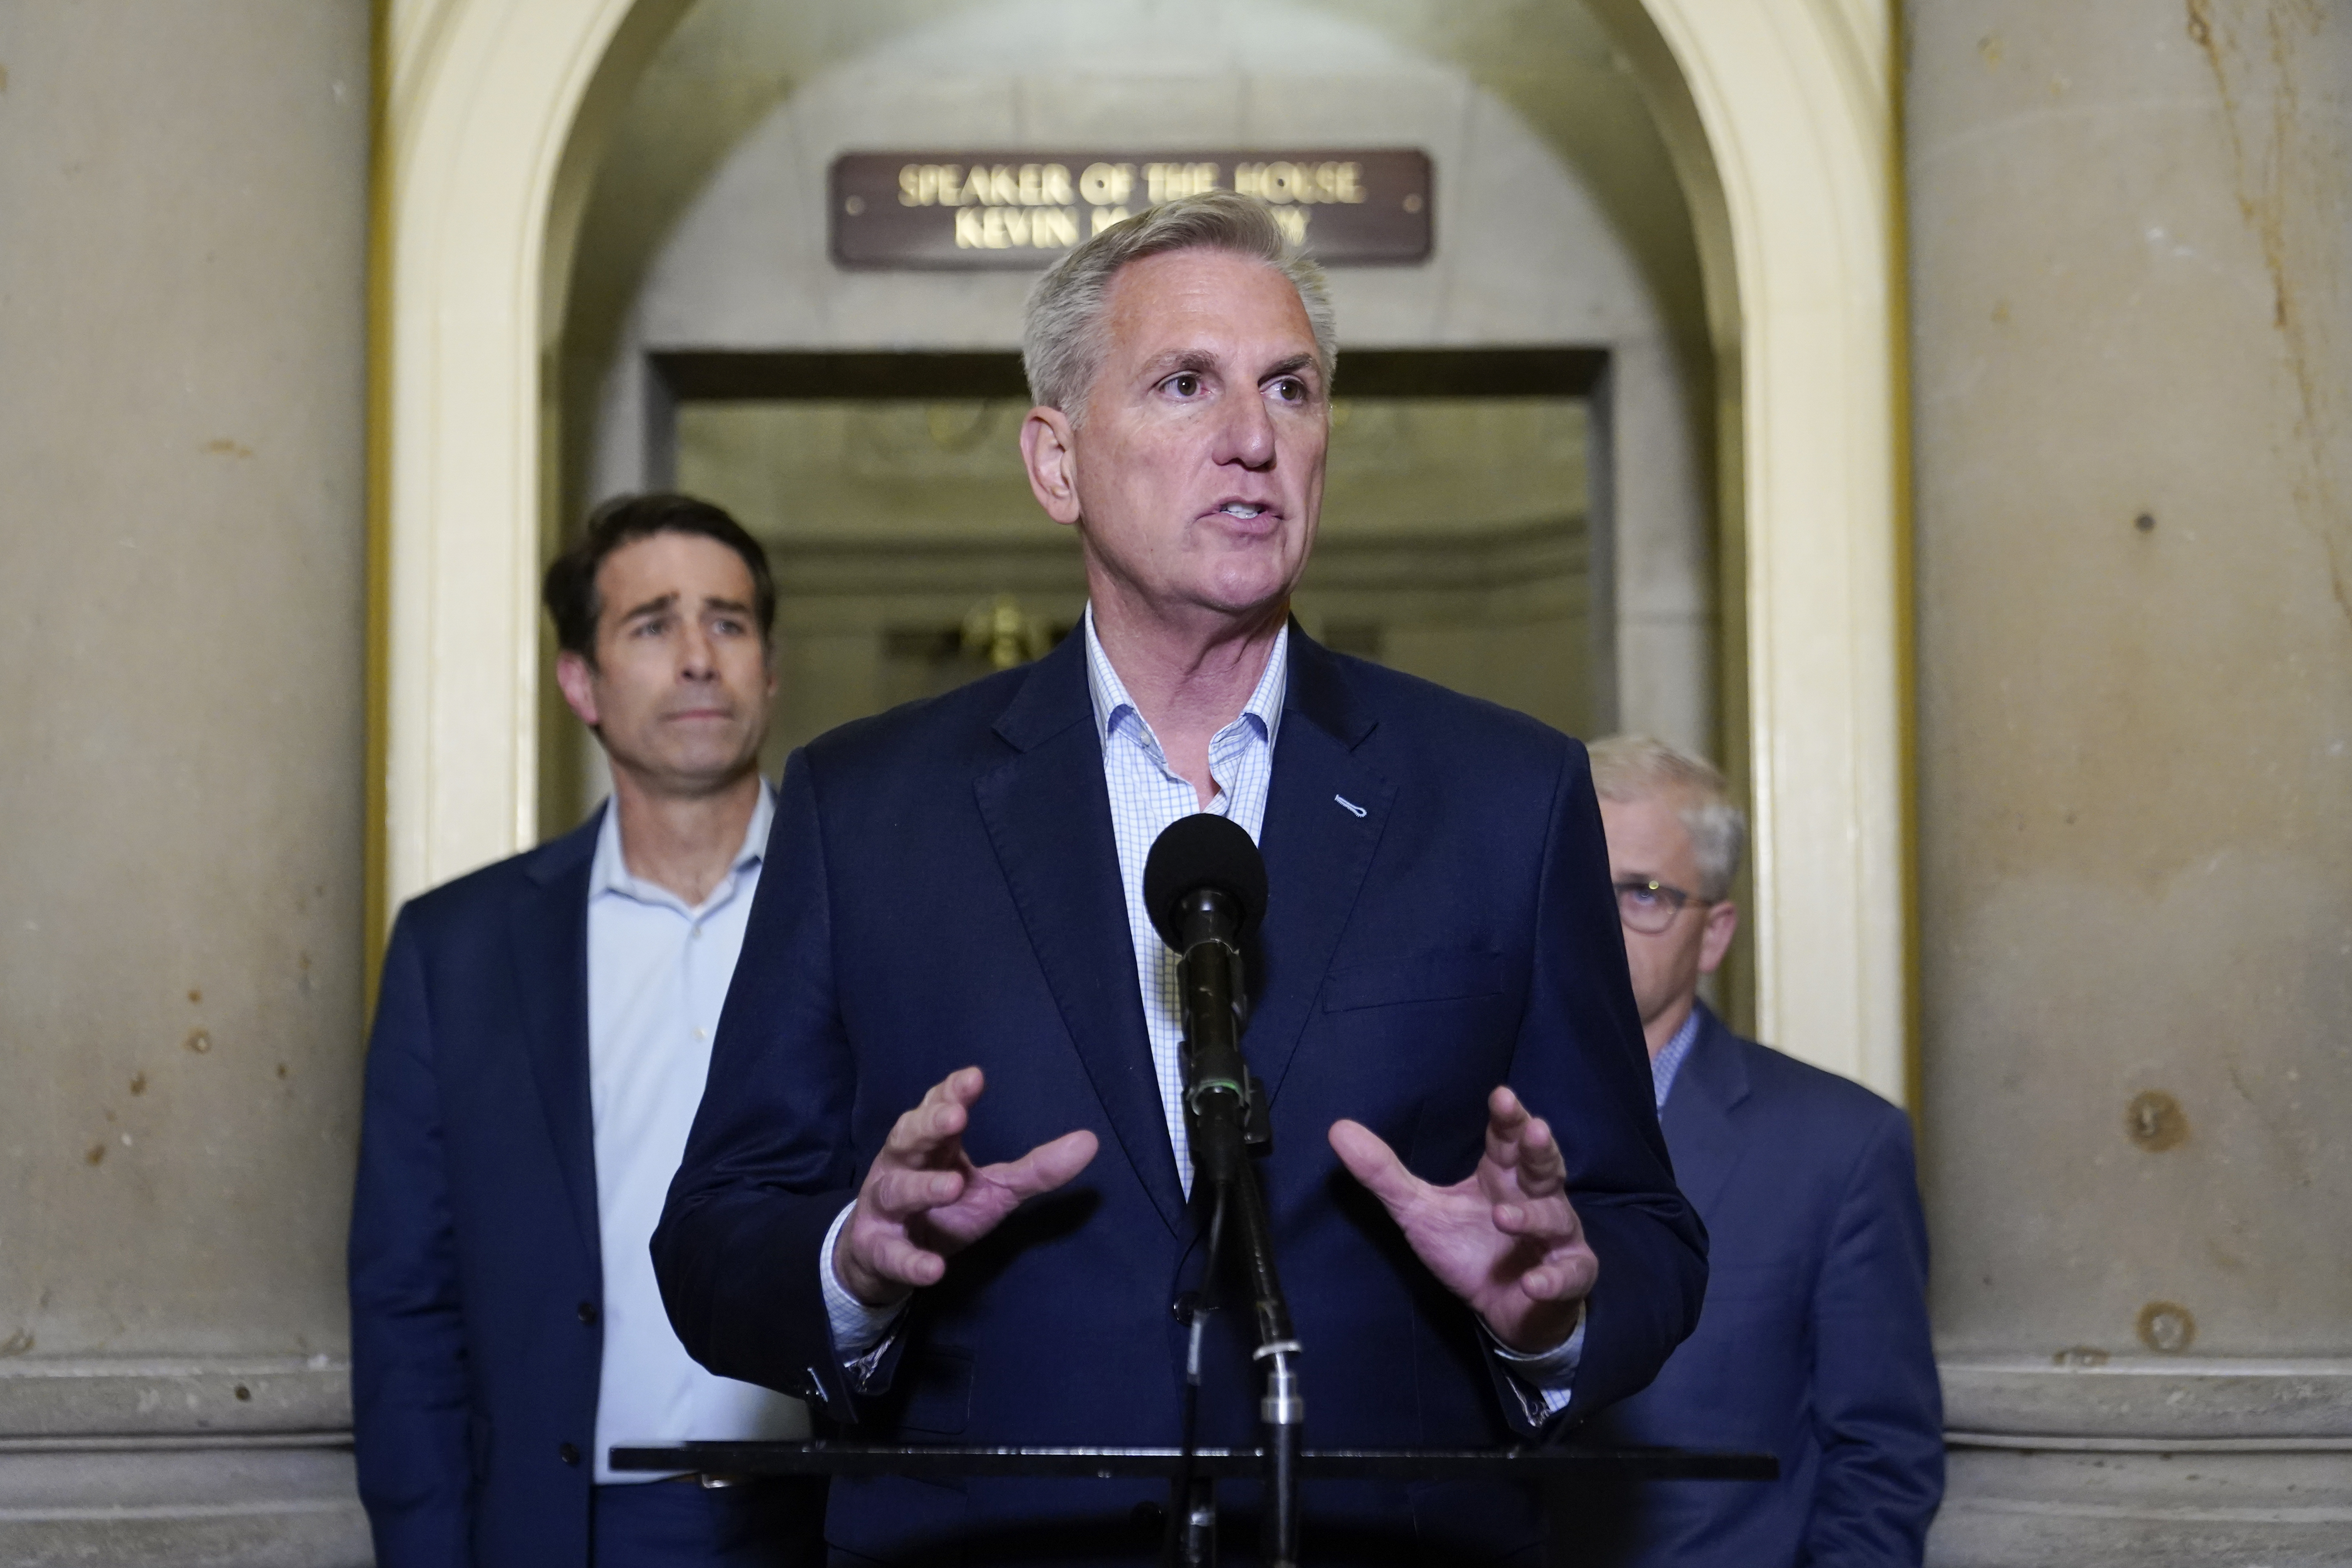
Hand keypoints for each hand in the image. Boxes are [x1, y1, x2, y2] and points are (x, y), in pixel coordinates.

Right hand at [834, 1067, 1097, 1308]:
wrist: (886, 1257)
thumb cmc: (944, 1209)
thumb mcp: (994, 1189)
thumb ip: (1036, 1169)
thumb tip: (1090, 1141)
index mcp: (932, 1145)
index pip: (937, 1109)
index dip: (952, 1092)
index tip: (975, 1078)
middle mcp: (902, 1166)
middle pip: (908, 1137)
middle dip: (929, 1125)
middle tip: (955, 1117)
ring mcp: (885, 1207)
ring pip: (896, 1191)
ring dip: (922, 1188)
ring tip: (953, 1186)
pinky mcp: (877, 1249)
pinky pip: (891, 1254)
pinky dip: (910, 1261)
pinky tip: (933, 1269)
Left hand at [1329, 1086, 1596, 1352]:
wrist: (1505, 1310)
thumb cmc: (1467, 1249)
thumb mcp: (1419, 1211)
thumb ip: (1384, 1174)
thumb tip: (1338, 1128)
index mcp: (1502, 1175)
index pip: (1508, 1138)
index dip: (1508, 1118)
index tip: (1501, 1097)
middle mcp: (1536, 1197)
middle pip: (1544, 1165)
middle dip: (1539, 1148)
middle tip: (1533, 1130)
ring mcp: (1556, 1236)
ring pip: (1554, 1217)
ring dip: (1532, 1217)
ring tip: (1504, 1216)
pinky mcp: (1567, 1275)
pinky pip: (1569, 1273)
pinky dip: (1553, 1277)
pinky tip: (1534, 1282)